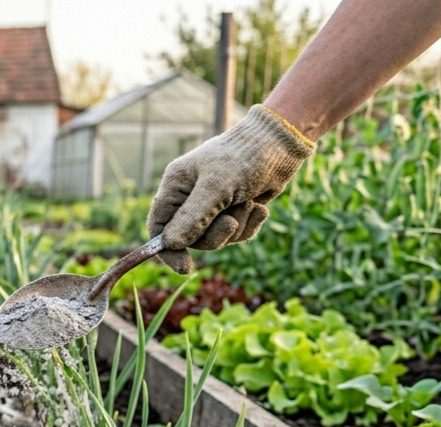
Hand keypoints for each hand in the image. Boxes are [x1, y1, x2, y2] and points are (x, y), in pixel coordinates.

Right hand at [147, 105, 314, 270]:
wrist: (282, 144)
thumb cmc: (244, 157)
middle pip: (189, 239)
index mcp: (176, 185)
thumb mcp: (217, 187)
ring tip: (248, 203)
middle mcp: (190, 197)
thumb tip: (170, 244)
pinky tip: (259, 206)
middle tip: (231, 221)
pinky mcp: (234, 210)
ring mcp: (212, 205)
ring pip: (215, 239)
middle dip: (214, 235)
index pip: (158, 226)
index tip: (184, 268)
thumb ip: (192, 217)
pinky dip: (249, 225)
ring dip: (236, 227)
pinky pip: (235, 235)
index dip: (167, 250)